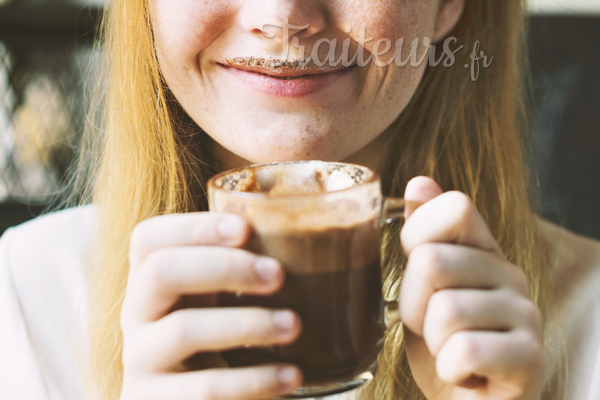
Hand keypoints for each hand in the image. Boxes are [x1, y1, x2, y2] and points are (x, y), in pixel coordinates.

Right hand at [120, 212, 302, 399]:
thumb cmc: (215, 341)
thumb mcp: (216, 302)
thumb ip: (239, 272)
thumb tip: (304, 240)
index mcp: (149, 281)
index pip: (149, 238)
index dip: (193, 227)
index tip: (244, 228)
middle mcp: (136, 315)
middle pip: (161, 272)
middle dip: (225, 266)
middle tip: (278, 275)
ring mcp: (141, 362)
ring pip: (183, 330)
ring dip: (247, 323)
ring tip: (294, 325)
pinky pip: (205, 389)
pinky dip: (255, 380)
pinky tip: (291, 374)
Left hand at [399, 177, 543, 399]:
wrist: (464, 398)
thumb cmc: (440, 339)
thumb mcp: (422, 285)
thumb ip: (424, 233)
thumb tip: (419, 182)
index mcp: (483, 249)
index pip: (453, 207)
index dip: (417, 236)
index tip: (417, 270)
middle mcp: (510, 273)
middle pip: (432, 261)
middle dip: (413, 304)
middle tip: (429, 327)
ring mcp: (526, 314)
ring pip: (444, 311)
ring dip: (431, 342)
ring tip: (447, 349)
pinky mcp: (530, 358)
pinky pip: (464, 352)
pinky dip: (448, 369)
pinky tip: (461, 373)